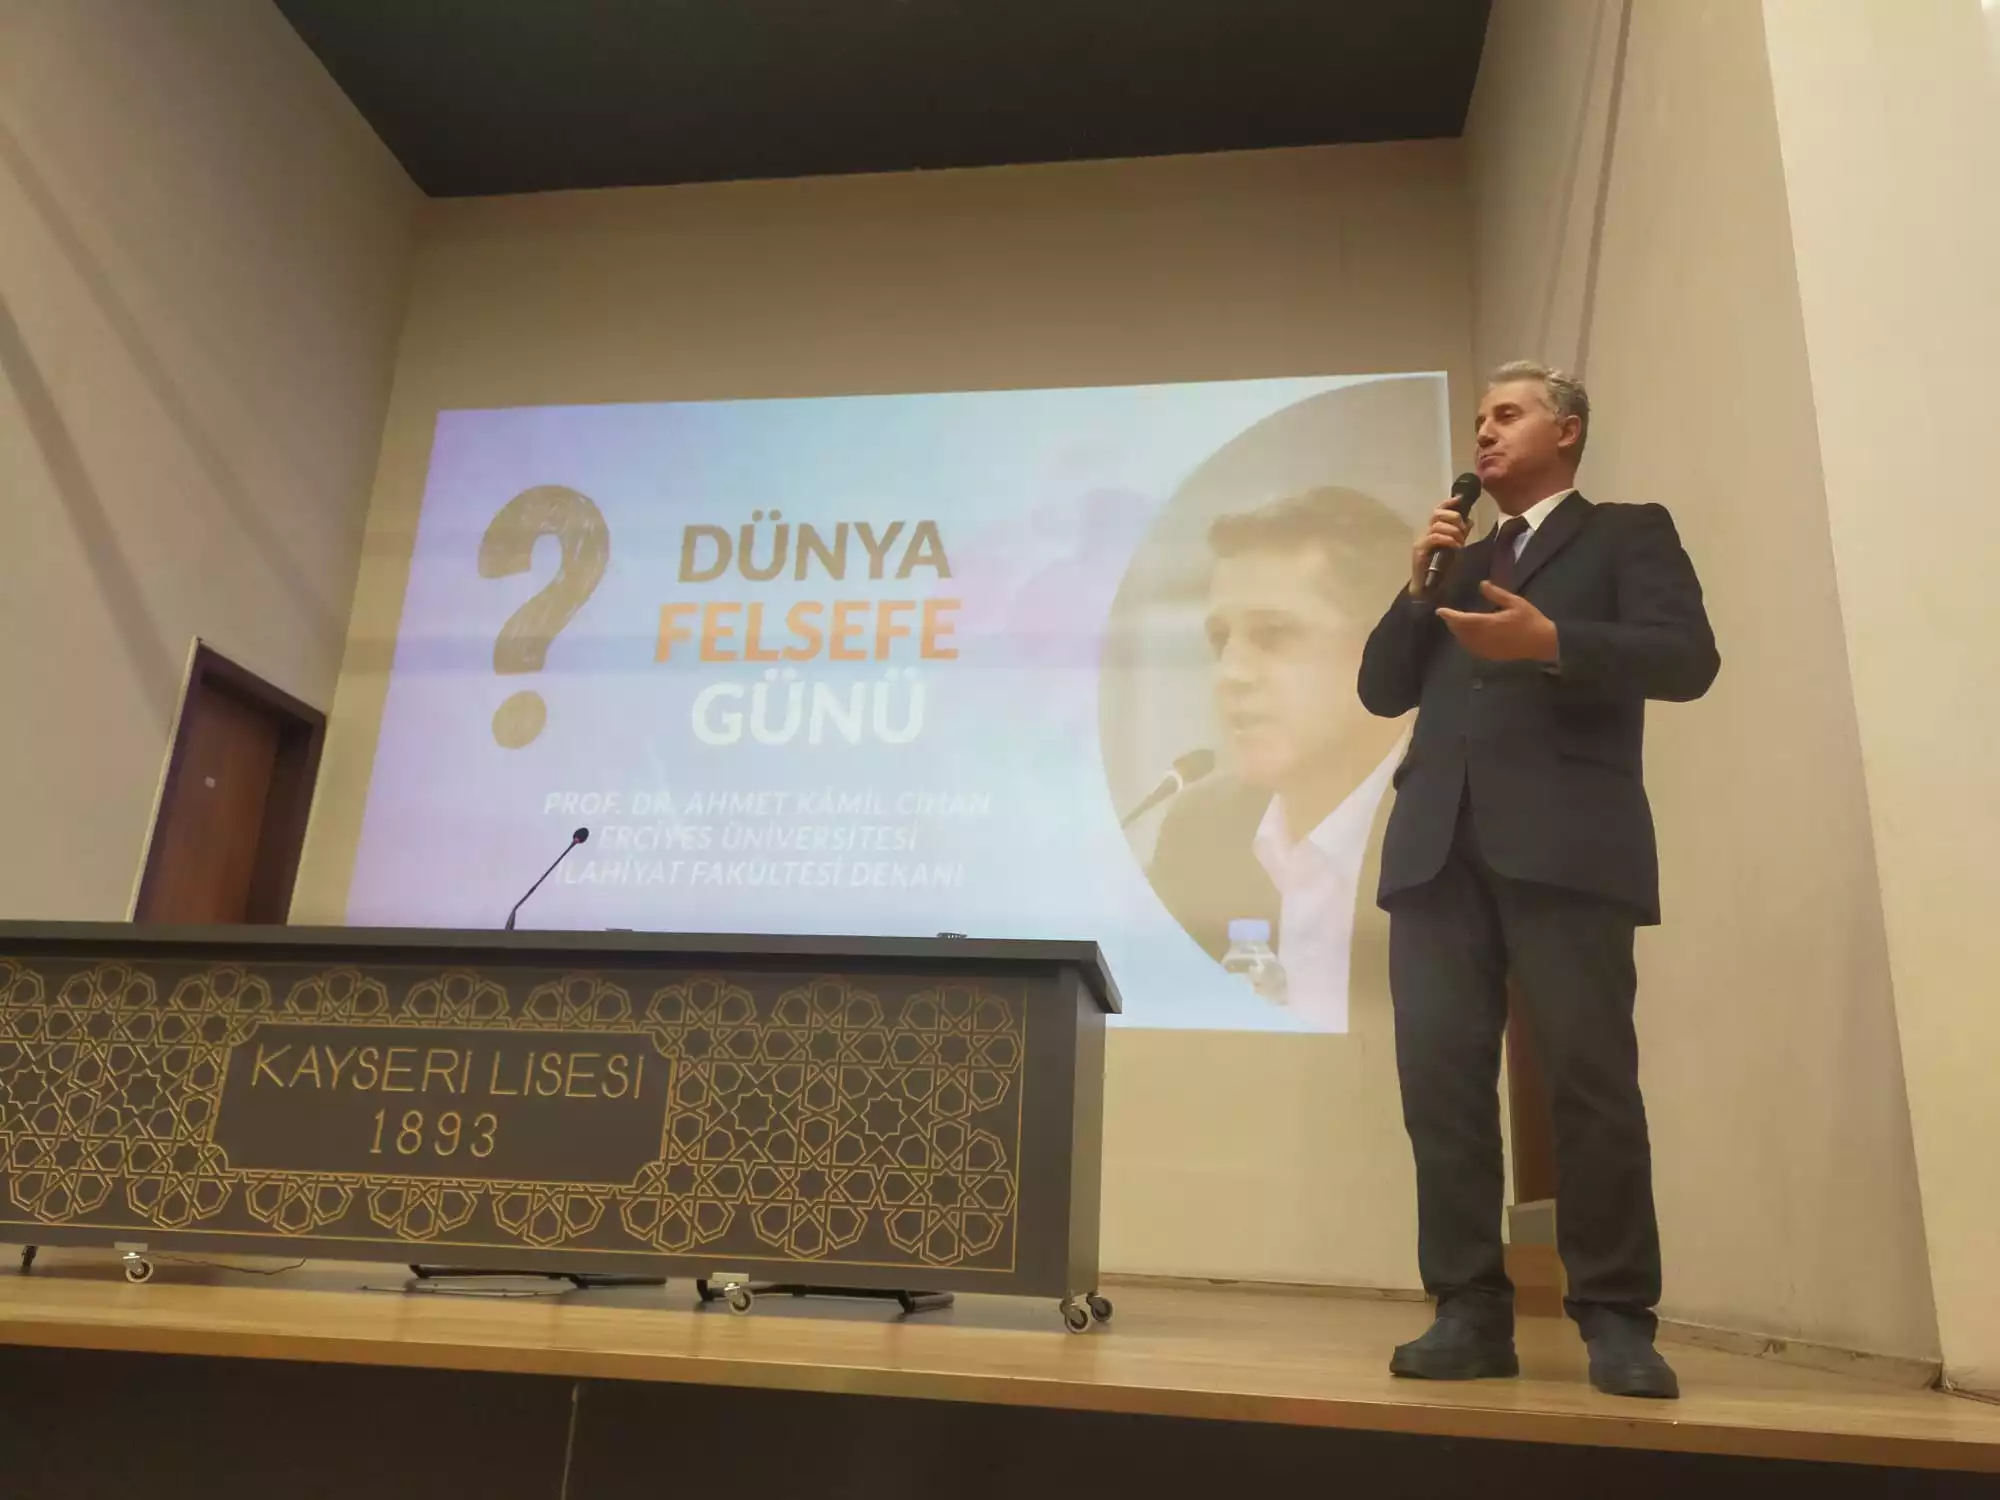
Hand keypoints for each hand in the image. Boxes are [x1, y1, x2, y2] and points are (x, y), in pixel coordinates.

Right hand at [1409, 503, 1470, 595]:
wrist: (1426, 589)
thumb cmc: (1440, 571)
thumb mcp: (1454, 548)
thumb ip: (1460, 534)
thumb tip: (1469, 520)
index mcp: (1433, 531)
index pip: (1438, 510)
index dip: (1448, 503)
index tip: (1460, 499)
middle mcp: (1425, 533)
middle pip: (1436, 514)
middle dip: (1453, 517)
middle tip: (1463, 528)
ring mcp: (1421, 542)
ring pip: (1437, 526)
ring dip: (1453, 531)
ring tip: (1461, 542)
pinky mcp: (1420, 551)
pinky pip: (1435, 538)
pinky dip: (1448, 540)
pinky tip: (1456, 547)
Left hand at [1437, 582, 1559, 662]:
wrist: (1543, 643)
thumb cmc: (1531, 620)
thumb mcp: (1515, 602)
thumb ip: (1496, 594)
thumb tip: (1482, 584)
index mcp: (1489, 623)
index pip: (1462, 619)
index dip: (1449, 615)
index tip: (1440, 610)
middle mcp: (1484, 637)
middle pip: (1460, 631)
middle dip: (1452, 622)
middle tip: (1446, 614)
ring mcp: (1487, 648)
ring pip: (1464, 641)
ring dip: (1458, 632)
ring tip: (1455, 623)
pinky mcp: (1491, 655)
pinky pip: (1472, 648)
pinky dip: (1466, 641)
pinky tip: (1467, 635)